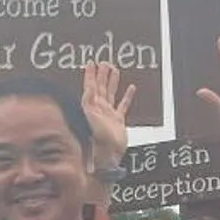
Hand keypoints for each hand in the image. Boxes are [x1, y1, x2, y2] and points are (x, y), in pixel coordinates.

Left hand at [81, 59, 136, 173]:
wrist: (107, 157)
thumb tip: (88, 88)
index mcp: (92, 107)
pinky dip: (127, 96)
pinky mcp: (118, 121)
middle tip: (104, 62)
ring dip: (113, 81)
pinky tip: (131, 87)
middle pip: (101, 87)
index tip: (91, 63)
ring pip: (112, 94)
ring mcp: (109, 114)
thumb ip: (89, 103)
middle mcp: (99, 109)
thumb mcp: (90, 119)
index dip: (90, 74)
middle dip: (102, 74)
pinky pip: (123, 106)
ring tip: (114, 69)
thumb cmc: (97, 141)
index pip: (91, 87)